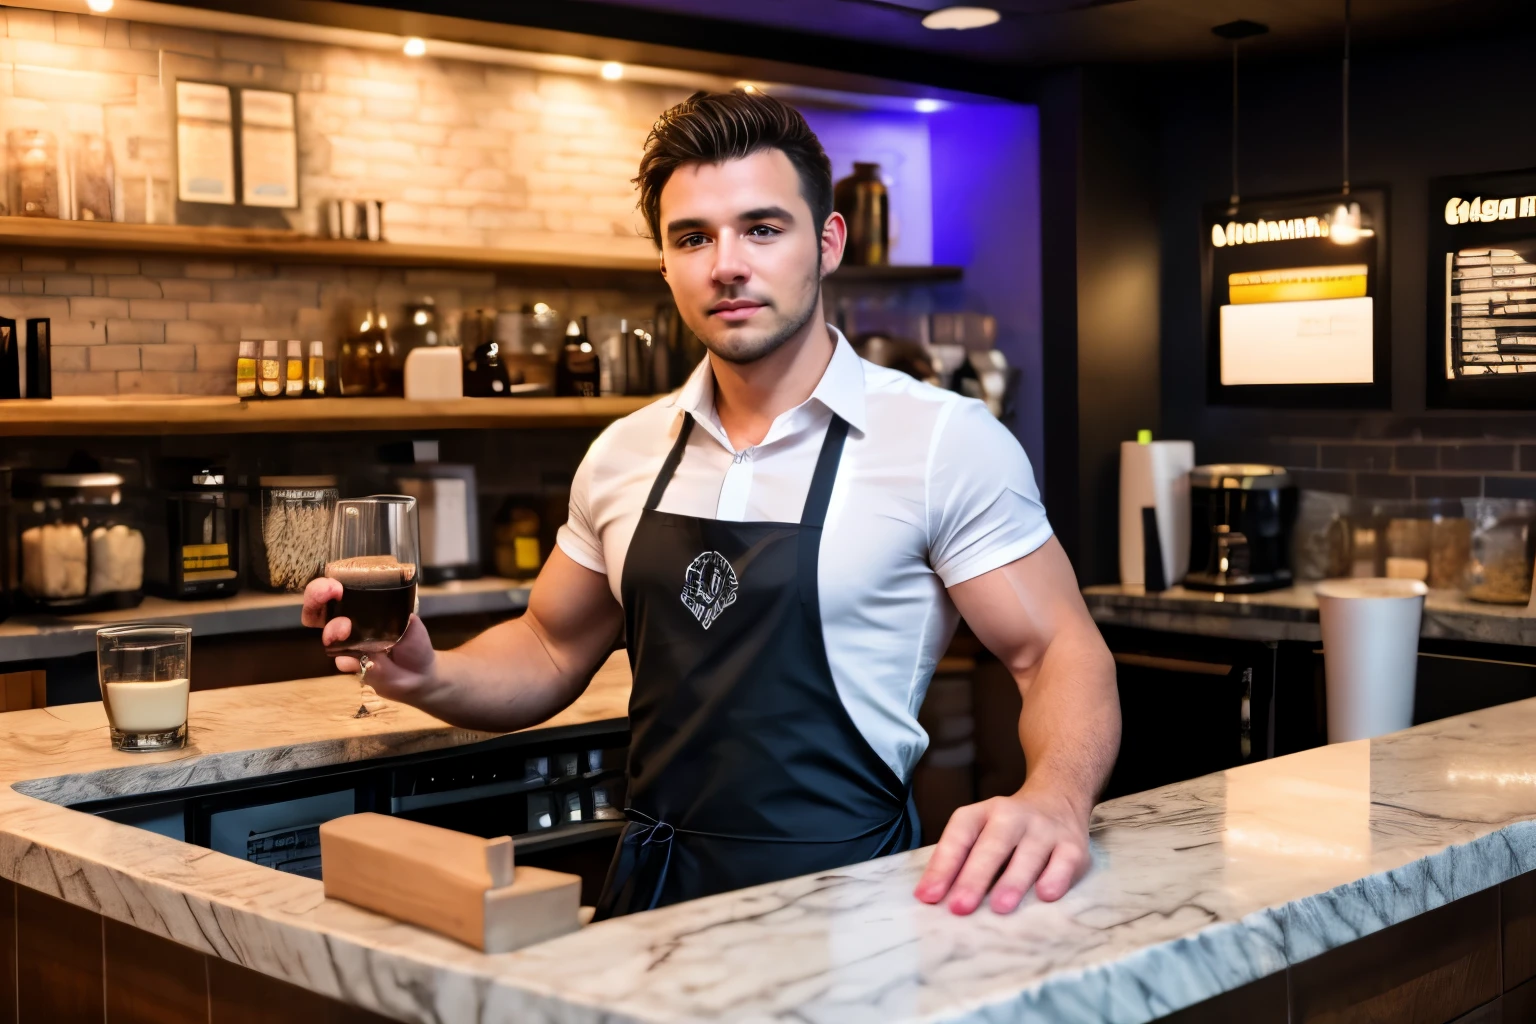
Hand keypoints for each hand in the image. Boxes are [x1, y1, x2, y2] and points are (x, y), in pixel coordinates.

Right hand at [300, 577, 437, 701]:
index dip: (328, 584)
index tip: (337, 584)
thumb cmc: (413, 642)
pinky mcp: (351, 665)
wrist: (420, 674)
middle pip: (318, 608)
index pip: (336, 590)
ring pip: (326, 634)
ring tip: (344, 629)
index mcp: (360, 607)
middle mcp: (347, 623)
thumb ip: (398, 613)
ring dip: (331, 628)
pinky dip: (345, 658)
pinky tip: (354, 659)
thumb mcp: (411, 621)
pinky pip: (341, 660)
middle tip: (330, 592)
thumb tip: (387, 611)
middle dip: (315, 597)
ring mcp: (346, 645)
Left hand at [914, 787, 1091, 914]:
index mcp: (982, 813)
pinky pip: (1064, 861)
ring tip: (1000, 907)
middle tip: (959, 907)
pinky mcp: (1073, 845)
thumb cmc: (1009, 830)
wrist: (1059, 798)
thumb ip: (960, 861)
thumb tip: (933, 898)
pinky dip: (1055, 878)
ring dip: (1013, 880)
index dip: (943, 866)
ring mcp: (1044, 829)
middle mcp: (1013, 816)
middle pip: (992, 845)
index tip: (928, 896)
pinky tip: (1045, 895)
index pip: (959, 836)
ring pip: (1028, 853)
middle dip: (974, 877)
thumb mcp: (981, 832)